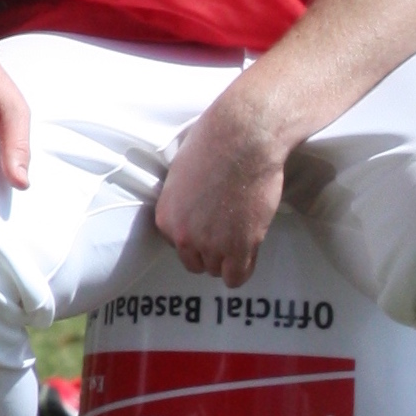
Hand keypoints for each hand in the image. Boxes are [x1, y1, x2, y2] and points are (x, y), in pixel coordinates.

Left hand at [155, 79, 292, 287]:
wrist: (244, 138)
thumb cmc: (216, 143)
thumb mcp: (183, 173)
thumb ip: (184, 202)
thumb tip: (195, 208)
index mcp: (166, 218)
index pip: (177, 244)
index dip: (197, 233)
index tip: (211, 222)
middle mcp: (183, 237)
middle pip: (195, 262)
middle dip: (211, 250)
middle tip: (227, 230)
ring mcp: (212, 244)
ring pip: (217, 270)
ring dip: (229, 256)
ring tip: (242, 233)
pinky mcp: (240, 246)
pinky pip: (236, 277)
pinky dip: (243, 269)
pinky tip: (249, 253)